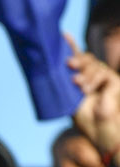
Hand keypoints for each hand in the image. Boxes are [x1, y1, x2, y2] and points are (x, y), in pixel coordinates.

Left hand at [66, 36, 119, 166]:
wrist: (101, 132)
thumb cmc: (85, 120)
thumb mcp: (70, 100)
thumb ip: (65, 84)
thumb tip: (52, 69)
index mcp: (83, 78)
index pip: (78, 59)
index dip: (72, 45)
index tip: (63, 34)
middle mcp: (95, 76)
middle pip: (86, 58)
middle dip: (77, 59)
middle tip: (68, 64)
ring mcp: (106, 77)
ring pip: (93, 64)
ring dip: (84, 74)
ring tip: (77, 85)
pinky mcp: (115, 80)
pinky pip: (102, 72)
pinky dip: (93, 80)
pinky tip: (87, 89)